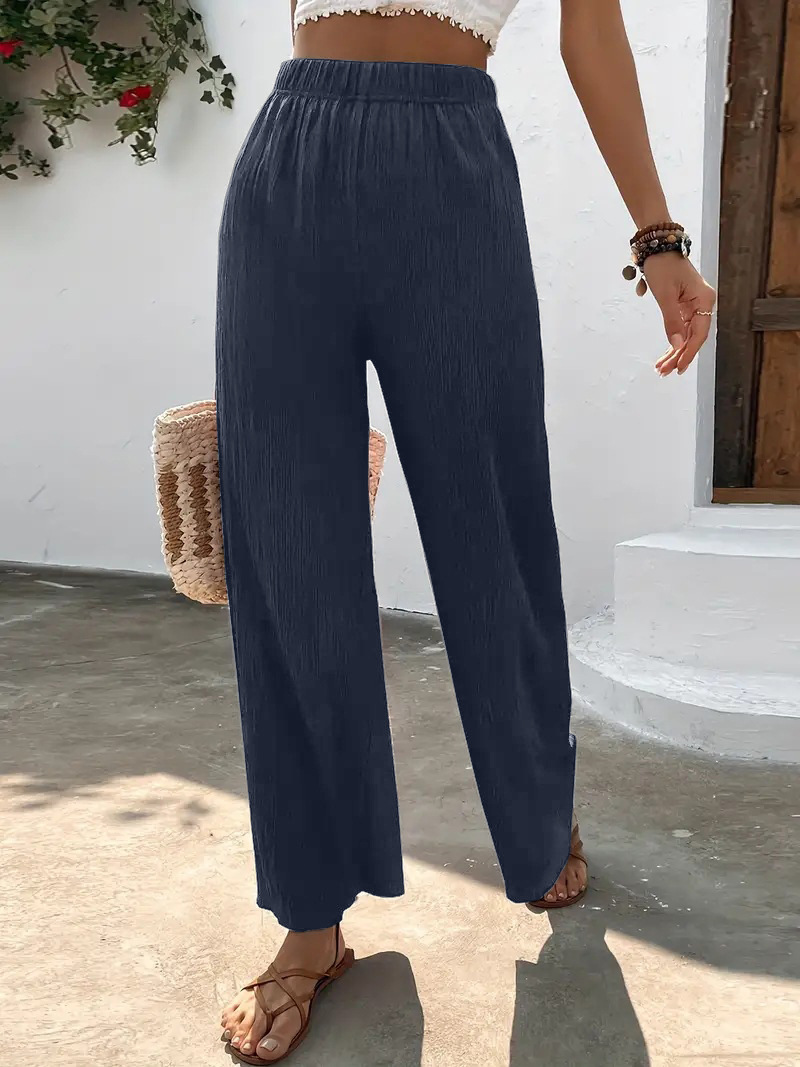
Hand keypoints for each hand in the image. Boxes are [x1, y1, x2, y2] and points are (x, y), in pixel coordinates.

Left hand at [643, 253, 716, 376]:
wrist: (657, 246)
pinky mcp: (685, 305)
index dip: (689, 353)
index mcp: (704, 300)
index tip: (678, 368)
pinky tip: (666, 353)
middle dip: (679, 356)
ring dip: (675, 351)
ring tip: (661, 367)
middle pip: (694, 337)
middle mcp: (703, 303)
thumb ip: (672, 321)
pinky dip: (673, 340)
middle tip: (664, 372)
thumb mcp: (665, 295)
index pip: (699, 333)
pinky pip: (682, 327)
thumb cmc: (662, 265)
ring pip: (687, 334)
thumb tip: (677, 344)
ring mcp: (694, 305)